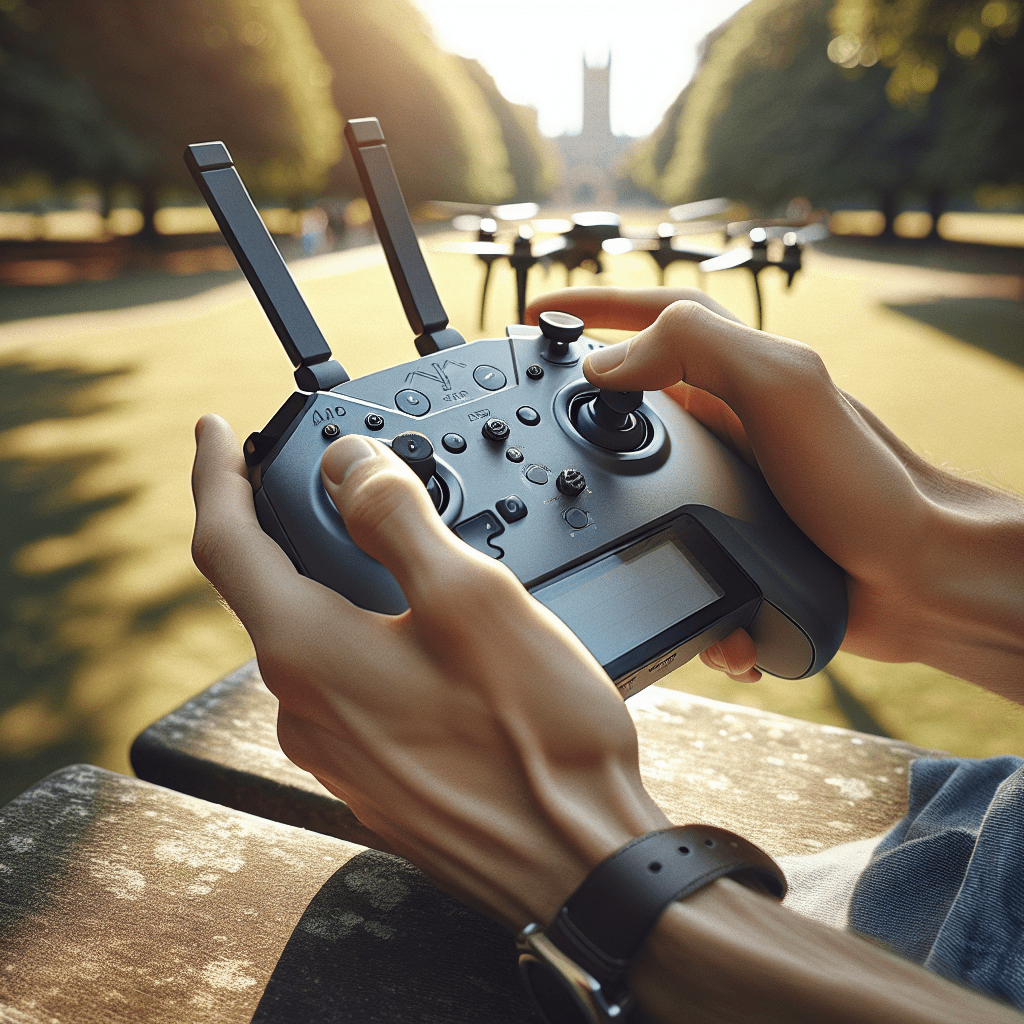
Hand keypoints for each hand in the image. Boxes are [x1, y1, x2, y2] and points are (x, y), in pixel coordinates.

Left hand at [191, 414, 669, 929]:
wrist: (579, 865)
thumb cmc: (536, 741)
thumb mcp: (472, 600)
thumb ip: (397, 520)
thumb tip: (348, 467)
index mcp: (309, 654)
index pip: (227, 543)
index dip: (217, 474)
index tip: (216, 432)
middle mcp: (306, 708)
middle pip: (267, 592)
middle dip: (283, 527)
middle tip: (313, 482)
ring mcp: (339, 751)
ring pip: (312, 640)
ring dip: (331, 583)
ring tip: (379, 550)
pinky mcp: (378, 776)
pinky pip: (348, 685)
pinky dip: (363, 637)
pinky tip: (414, 634)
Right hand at [526, 287, 1023, 693]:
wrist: (915, 579)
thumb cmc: (864, 483)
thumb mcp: (782, 388)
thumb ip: (698, 349)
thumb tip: (605, 364)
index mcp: (734, 371)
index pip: (648, 318)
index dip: (589, 308)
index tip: (534, 316)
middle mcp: (728, 419)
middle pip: (633, 392)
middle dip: (579, 402)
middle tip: (531, 415)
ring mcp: (729, 479)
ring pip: (642, 476)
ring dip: (609, 499)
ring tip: (575, 518)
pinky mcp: (732, 536)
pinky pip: (672, 541)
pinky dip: (654, 563)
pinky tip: (652, 582)